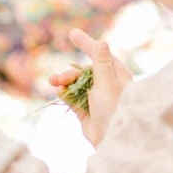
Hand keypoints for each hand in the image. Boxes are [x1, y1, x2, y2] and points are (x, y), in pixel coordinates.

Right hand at [65, 28, 129, 143]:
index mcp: (117, 75)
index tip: (72, 33)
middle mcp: (107, 85)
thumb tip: (101, 41)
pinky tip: (59, 93)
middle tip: (61, 78)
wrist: (112, 140)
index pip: (100, 54)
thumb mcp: (107, 82)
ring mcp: (96, 99)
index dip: (87, 43)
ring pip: (76, 84)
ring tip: (54, 83)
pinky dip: (65, 94)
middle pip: (84, 71)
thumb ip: (101, 62)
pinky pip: (72, 98)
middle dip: (70, 71)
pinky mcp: (86, 111)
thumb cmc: (115, 109)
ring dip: (64, 81)